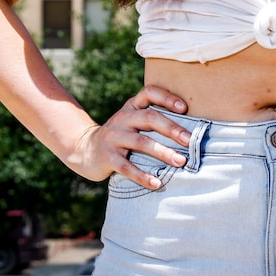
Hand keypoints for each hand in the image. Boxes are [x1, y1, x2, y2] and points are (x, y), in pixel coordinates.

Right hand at [70, 85, 190, 188]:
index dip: (166, 97)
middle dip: (172, 128)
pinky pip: (127, 167)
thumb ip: (153, 117)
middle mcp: (122, 118)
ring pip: (141, 143)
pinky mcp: (107, 157)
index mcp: (132, 106)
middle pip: (149, 118)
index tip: (184, 108)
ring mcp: (113, 137)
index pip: (149, 92)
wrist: (85, 149)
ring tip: (181, 161)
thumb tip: (190, 127)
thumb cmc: (121, 134)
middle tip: (190, 140)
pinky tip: (157, 183)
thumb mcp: (133, 120)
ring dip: (163, 152)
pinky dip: (143, 176)